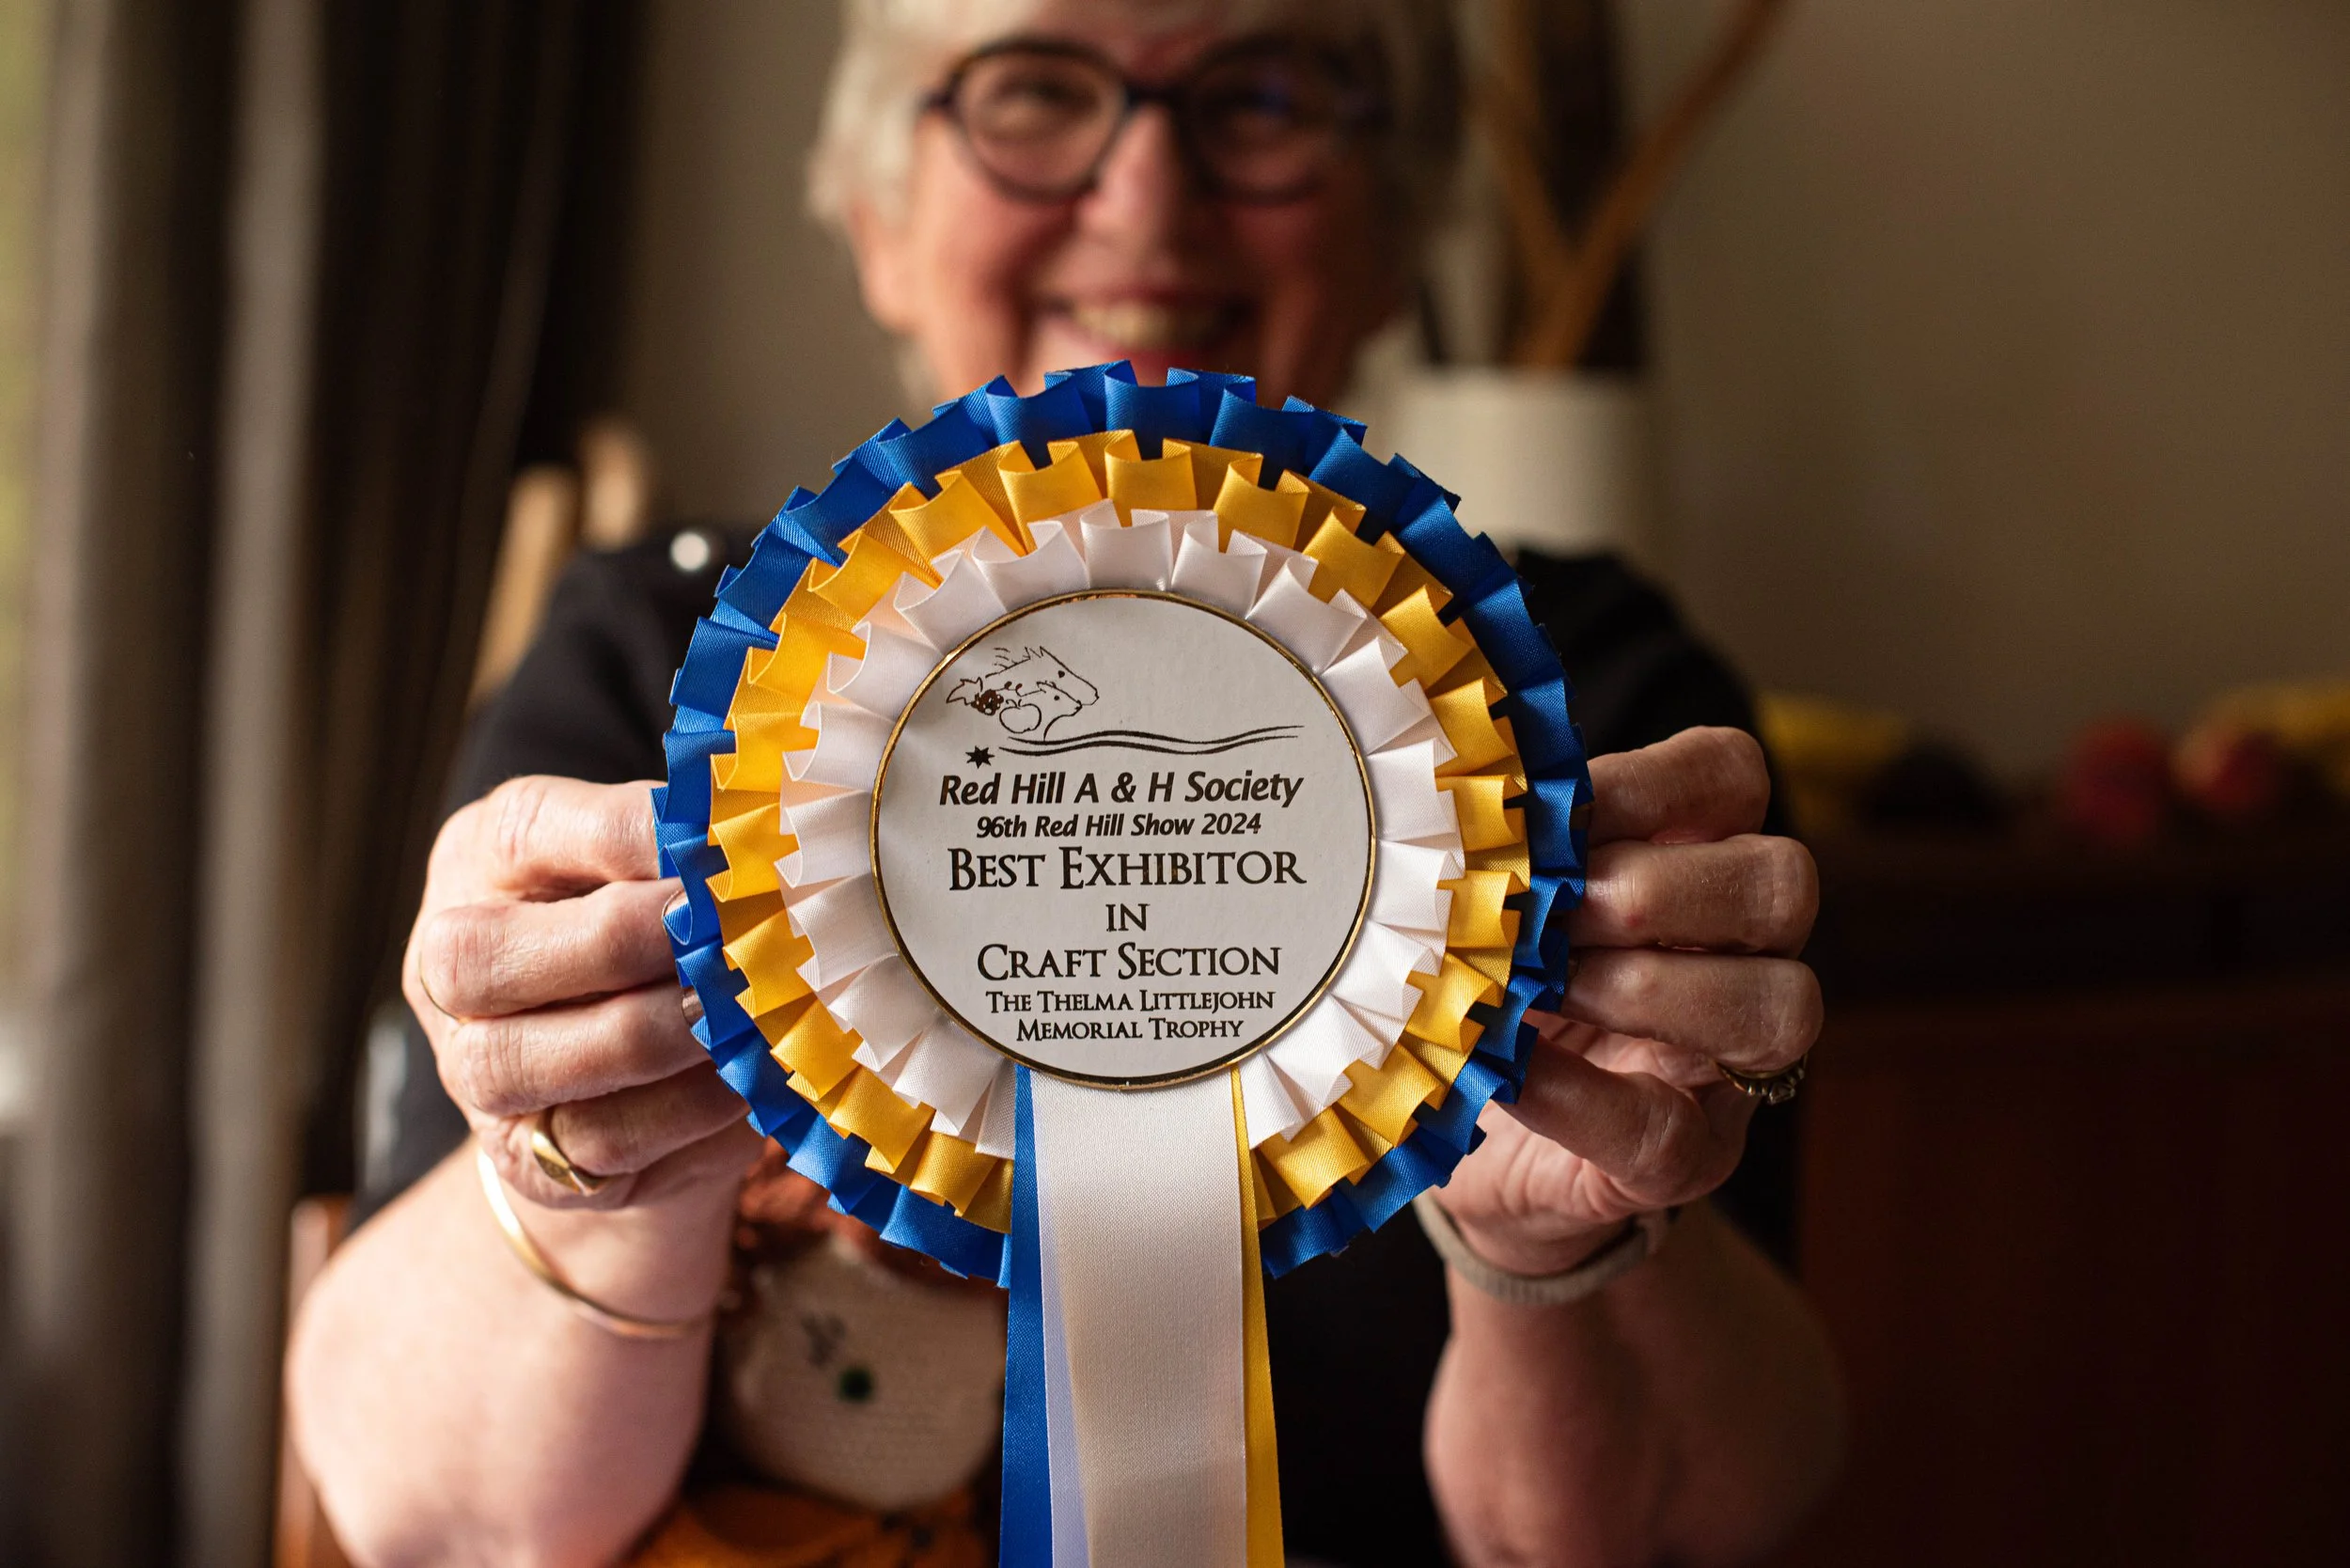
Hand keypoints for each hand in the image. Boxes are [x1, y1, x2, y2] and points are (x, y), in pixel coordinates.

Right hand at [405, 776, 761, 1213]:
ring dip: (667, 1033)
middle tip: (734, 930)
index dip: (641, 838)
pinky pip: (603, 1142)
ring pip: (540, 1060)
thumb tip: (754, 843)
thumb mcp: (644, 863)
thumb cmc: (641, 929)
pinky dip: (689, 1111)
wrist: (616, 1072)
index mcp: (479, 858)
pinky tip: (749, 1080)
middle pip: (489, 954)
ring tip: (753, 1009)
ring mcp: (473, 1074)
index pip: (532, 831)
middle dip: (631, 938)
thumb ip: (674, 846)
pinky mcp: (530, 1159)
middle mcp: (445, 968)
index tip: (731, 846)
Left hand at [1435, 728, 1820, 1275]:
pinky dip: (1575, 1095)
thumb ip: (1506, 858)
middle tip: (1546, 909)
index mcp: (1696, 858)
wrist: (1463, 1137)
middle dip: (1654, 890)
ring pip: (1777, 1005)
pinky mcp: (1689, 1160)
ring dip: (1642, 988)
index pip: (1731, 778)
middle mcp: (1746, 952)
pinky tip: (1504, 1070)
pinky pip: (1664, 1127)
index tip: (1555, 805)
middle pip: (1779, 883)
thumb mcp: (1497, 905)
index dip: (1654, 780)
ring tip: (1532, 990)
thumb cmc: (1488, 985)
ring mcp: (1732, 1065)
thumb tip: (1454, 815)